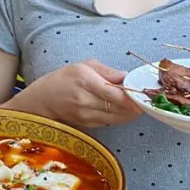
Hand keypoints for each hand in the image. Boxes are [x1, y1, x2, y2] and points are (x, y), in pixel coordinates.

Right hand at [21, 60, 142, 130]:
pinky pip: (109, 122)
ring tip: (136, 105)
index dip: (131, 97)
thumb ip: (107, 71)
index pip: (113, 94)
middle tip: (145, 100)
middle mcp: (85, 100)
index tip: (142, 96)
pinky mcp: (88, 125)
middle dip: (134, 106)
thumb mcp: (84, 65)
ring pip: (116, 118)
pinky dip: (119, 117)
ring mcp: (86, 115)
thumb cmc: (65, 78)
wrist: (44, 99)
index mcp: (85, 81)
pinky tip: (123, 110)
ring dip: (129, 113)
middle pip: (117, 108)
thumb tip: (125, 77)